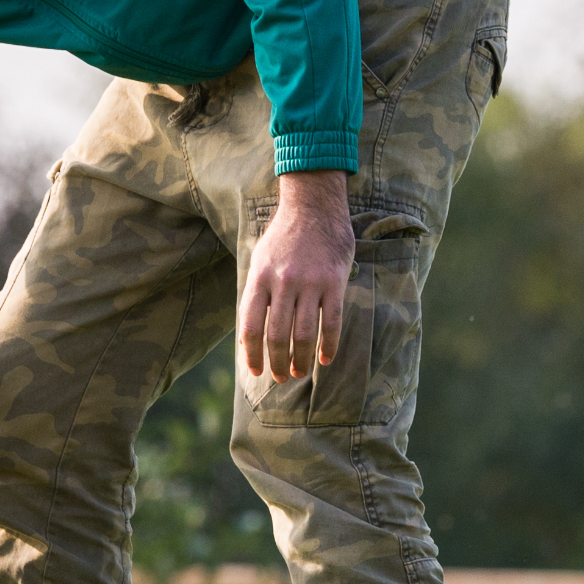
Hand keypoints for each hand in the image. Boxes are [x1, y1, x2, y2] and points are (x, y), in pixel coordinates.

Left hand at [240, 170, 353, 381]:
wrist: (314, 206)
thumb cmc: (284, 237)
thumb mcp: (260, 259)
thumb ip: (255, 294)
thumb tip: (248, 336)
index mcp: (259, 277)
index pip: (250, 325)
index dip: (251, 354)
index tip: (255, 371)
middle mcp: (283, 282)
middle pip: (277, 335)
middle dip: (276, 362)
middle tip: (279, 377)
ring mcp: (310, 283)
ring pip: (303, 334)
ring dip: (300, 360)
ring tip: (298, 372)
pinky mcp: (334, 282)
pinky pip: (332, 322)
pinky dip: (328, 346)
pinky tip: (324, 360)